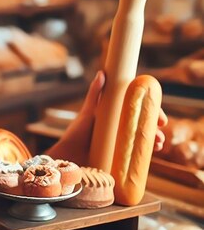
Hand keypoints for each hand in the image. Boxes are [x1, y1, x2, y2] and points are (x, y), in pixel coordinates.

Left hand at [46, 71, 167, 165]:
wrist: (69, 156)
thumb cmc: (77, 133)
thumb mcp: (87, 112)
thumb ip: (94, 94)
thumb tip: (102, 73)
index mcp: (114, 114)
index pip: (137, 109)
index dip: (151, 111)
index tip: (161, 118)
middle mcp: (119, 127)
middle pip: (142, 124)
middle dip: (154, 128)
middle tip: (159, 134)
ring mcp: (119, 141)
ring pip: (142, 138)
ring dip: (154, 140)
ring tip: (157, 144)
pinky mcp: (119, 155)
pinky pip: (136, 153)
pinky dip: (146, 153)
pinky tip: (151, 153)